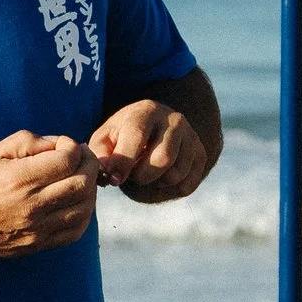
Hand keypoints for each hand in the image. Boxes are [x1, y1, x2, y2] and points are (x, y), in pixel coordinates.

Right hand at [0, 131, 101, 258]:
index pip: (67, 160)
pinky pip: (75, 231)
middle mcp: (31, 205)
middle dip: (90, 164)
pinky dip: (84, 214)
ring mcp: (37, 229)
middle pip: (82, 183)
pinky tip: (76, 202)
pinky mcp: (38, 244)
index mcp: (19, 179)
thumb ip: (28, 142)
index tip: (65, 145)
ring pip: (84, 208)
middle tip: (83, 157)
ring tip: (81, 178)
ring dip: (90, 189)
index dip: (73, 147)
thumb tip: (58, 144)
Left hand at [89, 101, 209, 203]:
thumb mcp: (105, 138)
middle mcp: (174, 120)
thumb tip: (108, 173)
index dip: (124, 162)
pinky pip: (187, 185)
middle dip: (142, 176)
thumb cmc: (122, 135)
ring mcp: (191, 136)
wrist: (153, 128)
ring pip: (176, 174)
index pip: (137, 136)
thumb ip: (100, 154)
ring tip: (146, 172)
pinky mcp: (200, 154)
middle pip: (162, 159)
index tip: (114, 179)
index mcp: (146, 111)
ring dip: (155, 182)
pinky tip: (161, 177)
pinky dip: (170, 189)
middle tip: (132, 174)